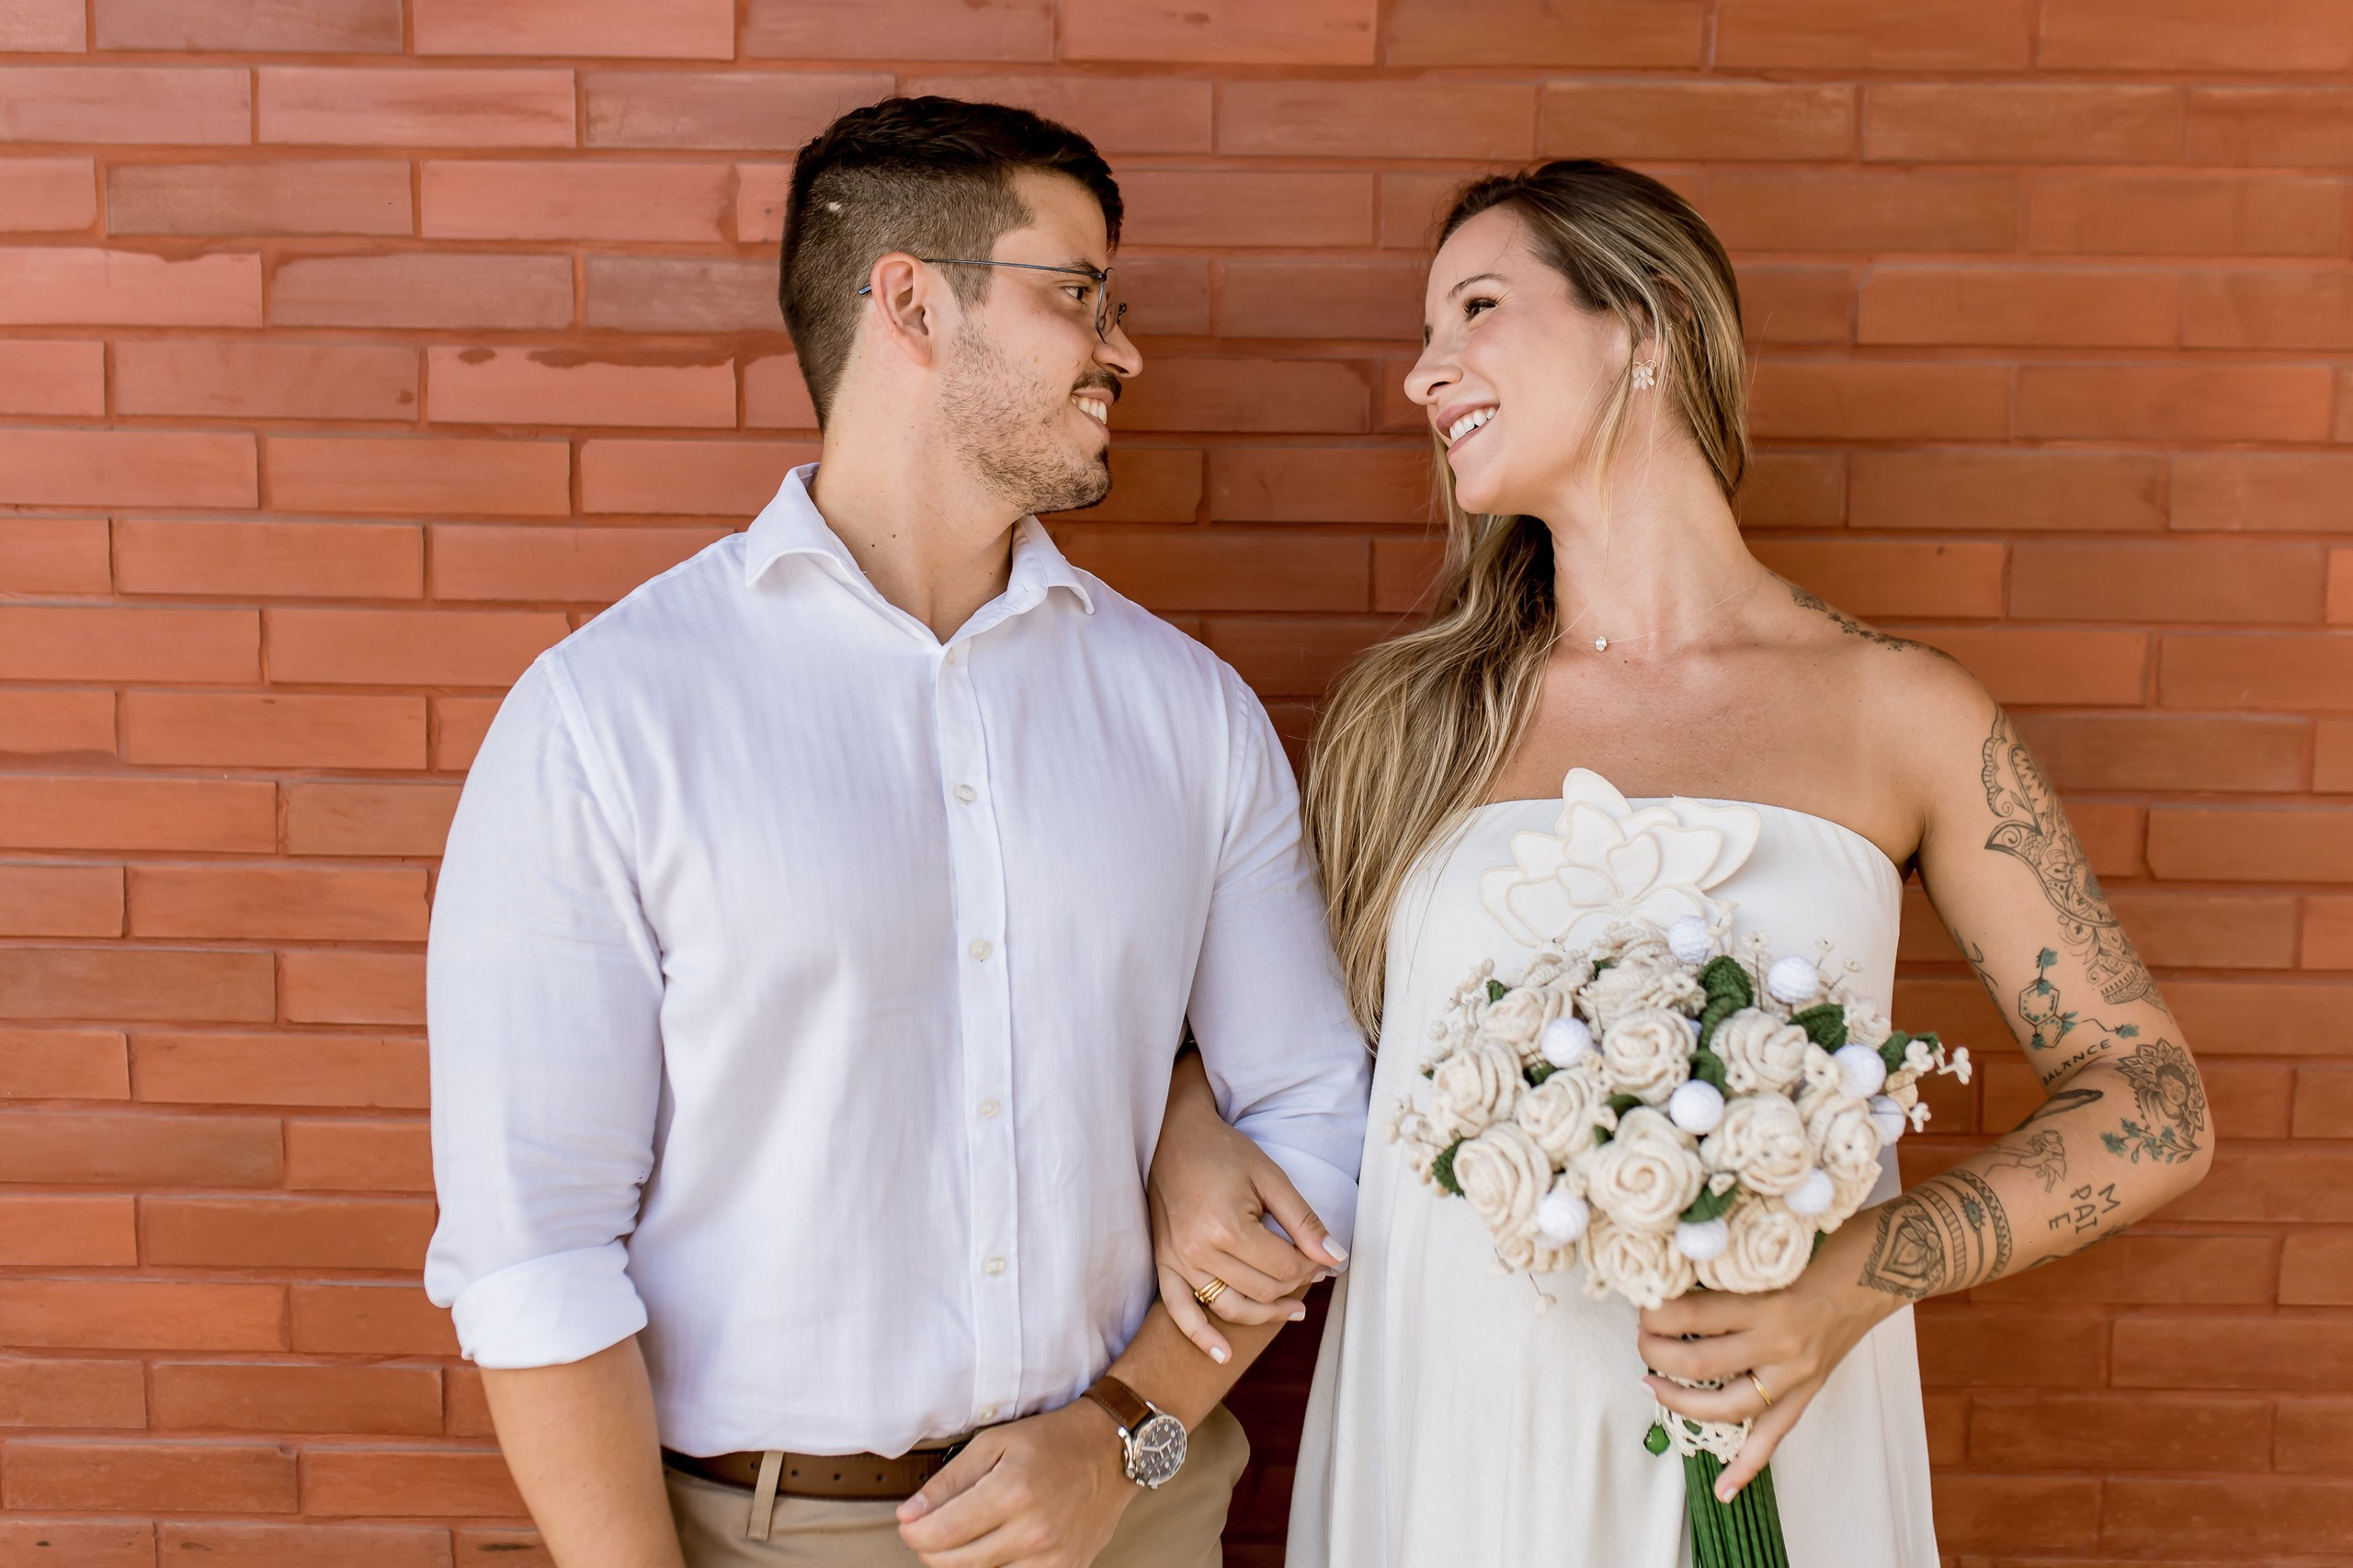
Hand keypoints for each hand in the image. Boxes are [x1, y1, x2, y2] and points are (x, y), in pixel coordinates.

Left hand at [895, 1399, 1133, 1567]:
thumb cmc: (1051, 1441)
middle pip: (953, 1563)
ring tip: (969, 1531)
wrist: (1108, 1452)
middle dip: (931, 1548)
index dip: (913, 1532)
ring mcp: (1051, 1557)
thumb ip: (948, 1480)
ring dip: (962, 1559)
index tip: (910, 1522)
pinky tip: (996, 1544)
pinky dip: (995, 1566)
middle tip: (934, 1526)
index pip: (939, 1534)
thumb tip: (909, 1514)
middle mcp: (1032, 1531)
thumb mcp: (993, 1443)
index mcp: (1011, 1492)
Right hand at [1148, 1064, 1341, 1363]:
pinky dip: (1201, 1337)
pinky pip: (1180, 1311)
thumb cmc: (1223, 1152)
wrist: (1172, 1137)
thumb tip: (1335, 1258)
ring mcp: (1178, 1261)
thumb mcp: (1271, 1177)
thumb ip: (1302, 1220)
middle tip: (1310, 1272)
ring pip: (1232, 1306)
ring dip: (1267, 1315)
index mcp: (1226, 1226)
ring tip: (1294, 1310)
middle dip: (1294, 1285)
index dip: (1310, 1267)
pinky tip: (1223, 1356)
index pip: (1283, 1268)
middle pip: (1262, 1290)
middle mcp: (1199, 1250)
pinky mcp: (1164, 1264)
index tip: (1321, 1258)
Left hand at [1634, 1237, 1897, 1501]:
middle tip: (1641, 1339)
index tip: (1640, 1300)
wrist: (1882, 1265)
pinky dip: (1747, 1465)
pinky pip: (1774, 1436)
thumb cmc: (1824, 1244)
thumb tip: (1668, 1272)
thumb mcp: (1768, 1247)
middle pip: (1699, 1363)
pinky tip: (1723, 1489)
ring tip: (1651, 1387)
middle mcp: (1779, 1343)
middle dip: (1656, 1352)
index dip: (1654, 1311)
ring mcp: (1795, 1374)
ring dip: (1681, 1402)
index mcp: (1765, 1301)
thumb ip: (1726, 1267)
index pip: (1689, 1314)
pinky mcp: (1809, 1390)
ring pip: (1726, 1407)